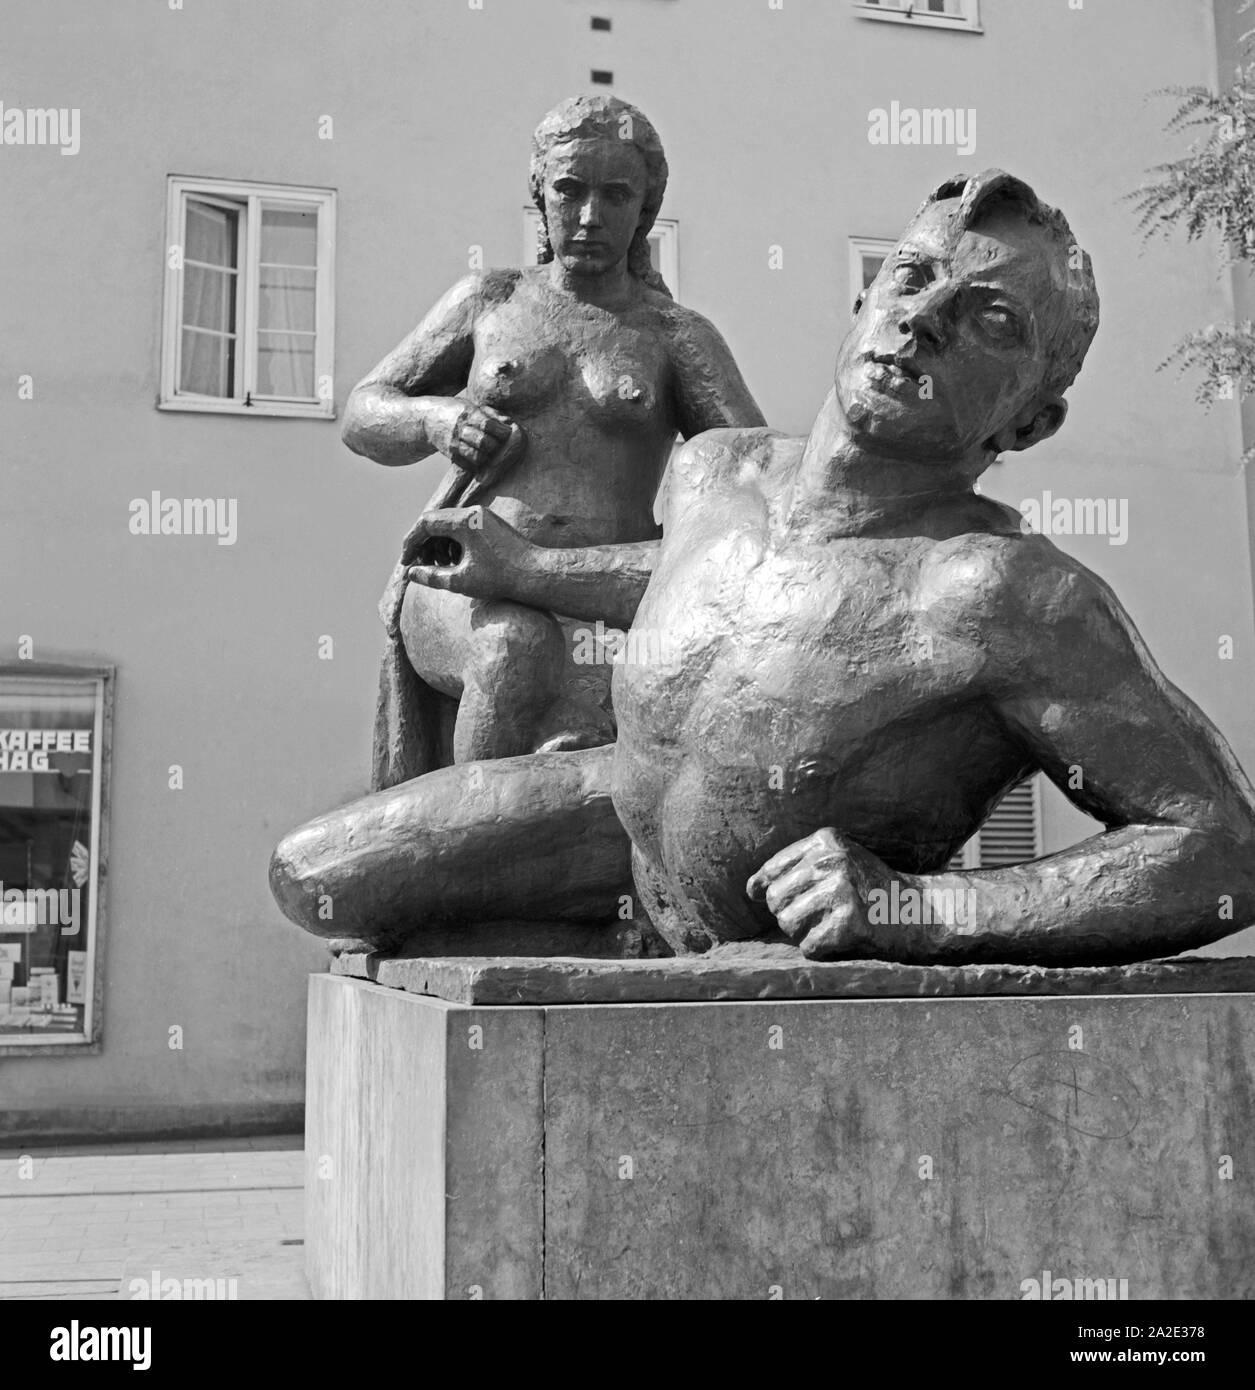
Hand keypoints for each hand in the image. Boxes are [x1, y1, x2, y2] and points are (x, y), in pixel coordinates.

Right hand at [404, 506, 532, 600]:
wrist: (537, 574)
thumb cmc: (502, 578)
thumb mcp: (461, 581)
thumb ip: (432, 577)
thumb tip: (411, 574)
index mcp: (464, 521)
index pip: (425, 524)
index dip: (411, 543)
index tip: (407, 562)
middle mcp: (473, 512)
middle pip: (436, 521)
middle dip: (425, 544)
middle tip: (420, 565)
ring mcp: (484, 515)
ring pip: (450, 524)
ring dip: (439, 544)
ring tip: (440, 567)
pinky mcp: (491, 523)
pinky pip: (464, 527)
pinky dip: (454, 542)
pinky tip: (457, 563)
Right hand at [436, 402, 525, 478]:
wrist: (427, 418)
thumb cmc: (455, 410)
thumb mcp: (470, 405)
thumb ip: (489, 413)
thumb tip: (509, 423)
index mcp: (467, 413)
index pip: (488, 425)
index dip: (500, 430)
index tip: (506, 433)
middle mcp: (459, 428)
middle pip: (483, 442)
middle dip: (495, 445)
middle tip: (498, 444)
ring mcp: (453, 443)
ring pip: (477, 457)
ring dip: (487, 457)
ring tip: (488, 452)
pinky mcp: (450, 454)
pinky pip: (468, 465)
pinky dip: (477, 464)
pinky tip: (479, 457)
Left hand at [746, 828, 890, 959]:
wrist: (920, 911)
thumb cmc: (871, 887)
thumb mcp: (839, 860)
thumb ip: (797, 867)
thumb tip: (751, 889)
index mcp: (826, 840)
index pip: (773, 869)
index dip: (766, 888)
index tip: (768, 897)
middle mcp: (831, 860)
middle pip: (775, 899)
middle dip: (790, 913)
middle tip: (819, 915)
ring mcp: (841, 890)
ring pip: (788, 923)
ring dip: (804, 932)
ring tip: (830, 924)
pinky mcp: (849, 923)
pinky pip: (809, 946)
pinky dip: (820, 949)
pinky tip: (841, 939)